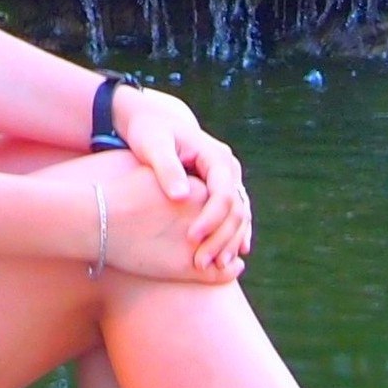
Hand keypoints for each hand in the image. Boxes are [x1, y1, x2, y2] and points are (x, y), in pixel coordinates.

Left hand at [113, 86, 250, 275]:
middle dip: (223, 237)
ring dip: (230, 241)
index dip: (210, 218)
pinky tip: (228, 257)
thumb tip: (181, 197)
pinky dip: (232, 235)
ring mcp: (226, 179)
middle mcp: (227, 168)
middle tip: (204, 263)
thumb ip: (167, 168)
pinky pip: (233, 215)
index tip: (191, 238)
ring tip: (217, 267)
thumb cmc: (148, 131)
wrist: (150, 120)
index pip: (223, 192)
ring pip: (239, 214)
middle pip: (237, 207)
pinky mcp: (218, 189)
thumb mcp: (153, 145)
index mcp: (215, 155)